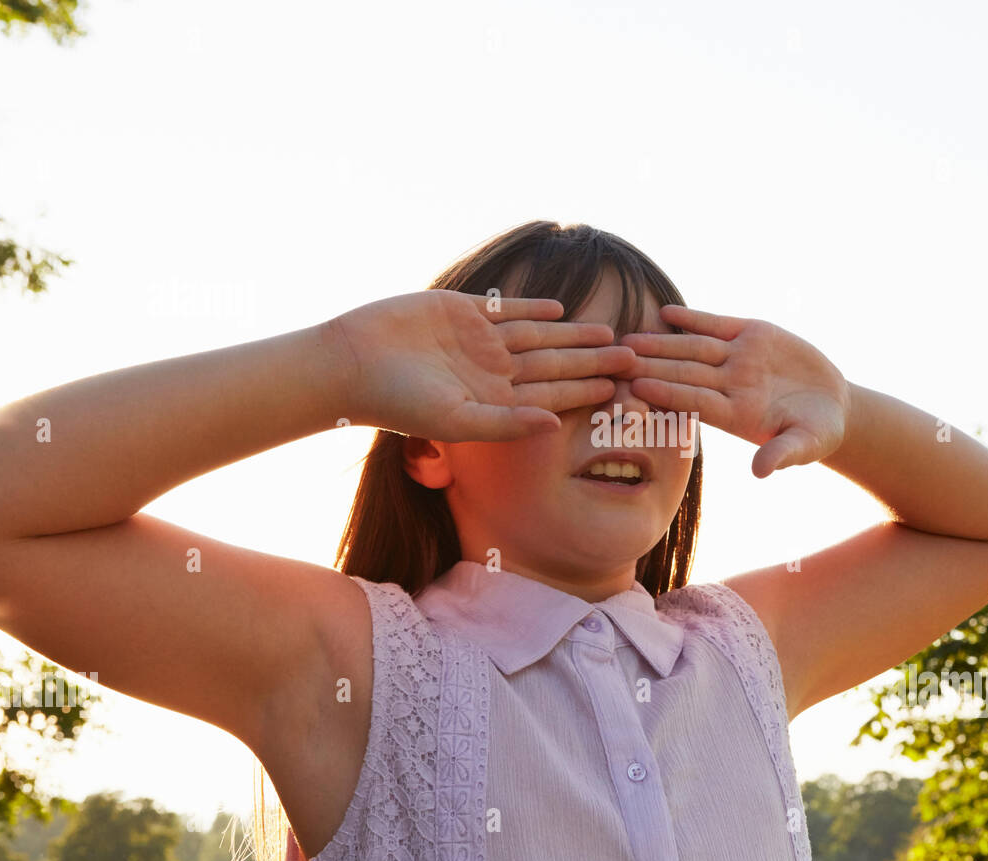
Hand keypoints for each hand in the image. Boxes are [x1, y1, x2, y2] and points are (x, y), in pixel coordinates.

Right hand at [331, 289, 634, 440]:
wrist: (352, 362)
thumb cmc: (399, 402)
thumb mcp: (457, 421)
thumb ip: (507, 424)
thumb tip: (556, 426)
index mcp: (495, 400)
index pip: (553, 394)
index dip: (589, 390)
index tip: (625, 389)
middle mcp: (493, 371)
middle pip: (555, 363)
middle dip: (593, 360)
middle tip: (636, 356)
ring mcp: (479, 340)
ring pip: (539, 335)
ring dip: (573, 333)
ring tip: (610, 331)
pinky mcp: (462, 311)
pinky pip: (506, 309)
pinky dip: (533, 307)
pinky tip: (561, 308)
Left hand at [621, 305, 849, 477]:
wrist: (832, 404)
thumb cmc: (818, 432)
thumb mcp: (806, 444)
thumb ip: (783, 454)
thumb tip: (761, 472)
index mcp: (736, 415)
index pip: (695, 402)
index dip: (668, 393)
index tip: (639, 387)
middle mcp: (730, 386)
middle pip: (684, 373)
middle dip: (651, 365)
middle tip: (616, 358)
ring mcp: (737, 359)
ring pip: (693, 348)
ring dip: (661, 342)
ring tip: (630, 337)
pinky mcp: (751, 335)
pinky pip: (716, 325)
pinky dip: (693, 319)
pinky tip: (666, 312)